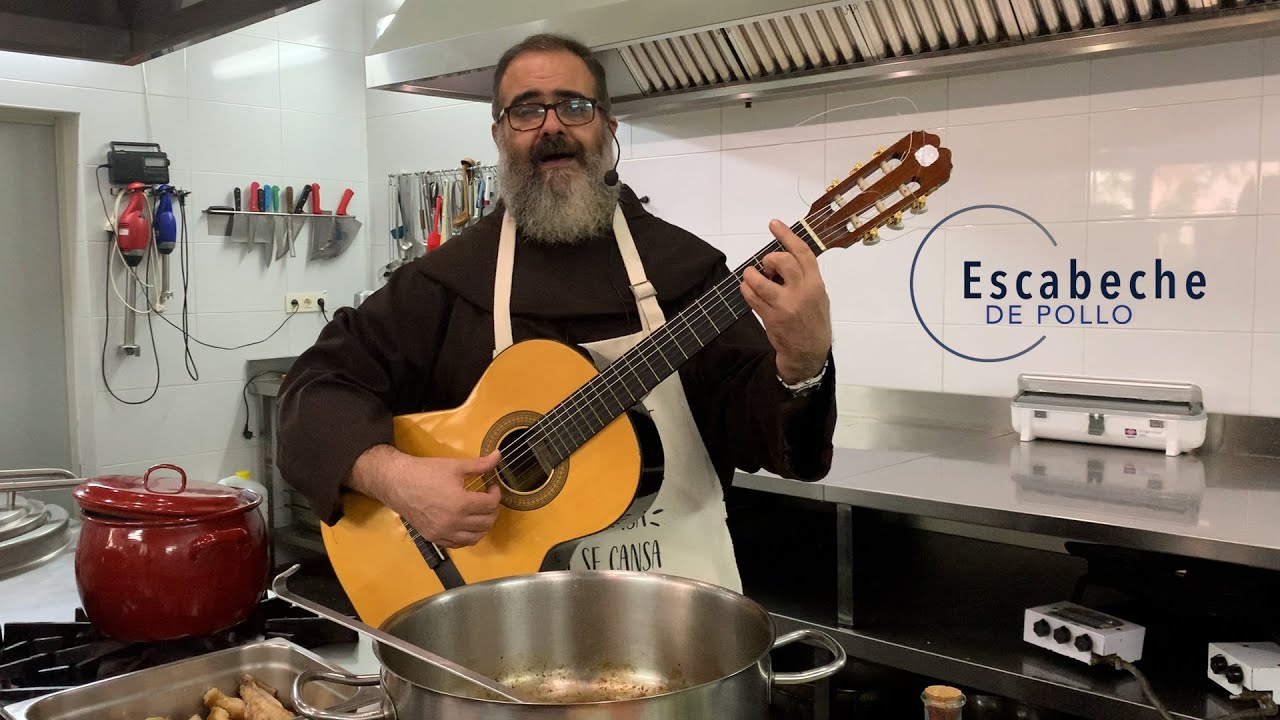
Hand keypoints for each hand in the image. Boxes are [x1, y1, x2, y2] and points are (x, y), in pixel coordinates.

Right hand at [350, 446, 501, 548]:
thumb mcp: (455, 466)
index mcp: (461, 503)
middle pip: (486, 522)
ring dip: (483, 526)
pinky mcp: (433, 537)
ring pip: (475, 537)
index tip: (492, 487)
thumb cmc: (426, 472)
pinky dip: (467, 537)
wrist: (398, 483)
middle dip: (492, 510)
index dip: (496, 494)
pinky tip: (467, 525)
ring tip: (480, 513)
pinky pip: (458, 544)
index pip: (490, 504)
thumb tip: (499, 455)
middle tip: (488, 500)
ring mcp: (443, 532)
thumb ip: (480, 464)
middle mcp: (453, 522)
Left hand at [740, 219, 832, 383]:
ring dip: (751, 274)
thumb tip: (785, 257)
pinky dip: (746, 290)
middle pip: (782, 261)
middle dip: (769, 259)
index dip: (786, 235)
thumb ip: (805, 277)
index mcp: (816, 283)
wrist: (809, 351)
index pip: (802, 252)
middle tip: (767, 267)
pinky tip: (747, 289)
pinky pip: (752, 297)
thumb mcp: (819, 295)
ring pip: (761, 280)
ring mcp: (786, 305)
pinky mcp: (772, 317)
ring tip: (751, 276)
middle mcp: (803, 292)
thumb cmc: (813, 320)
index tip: (773, 224)